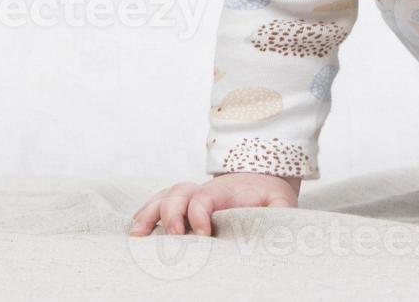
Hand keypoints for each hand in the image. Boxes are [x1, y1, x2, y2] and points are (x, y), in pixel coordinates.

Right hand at [129, 172, 301, 236]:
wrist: (263, 182)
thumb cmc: (270, 198)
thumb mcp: (281, 203)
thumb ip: (281, 214)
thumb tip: (282, 233)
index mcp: (226, 192)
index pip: (204, 197)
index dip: (200, 213)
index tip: (205, 233)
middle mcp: (203, 192)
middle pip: (178, 192)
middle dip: (172, 212)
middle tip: (177, 235)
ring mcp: (191, 198)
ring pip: (164, 197)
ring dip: (149, 213)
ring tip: (137, 235)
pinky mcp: (183, 208)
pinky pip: (157, 206)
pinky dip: (144, 216)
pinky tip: (135, 233)